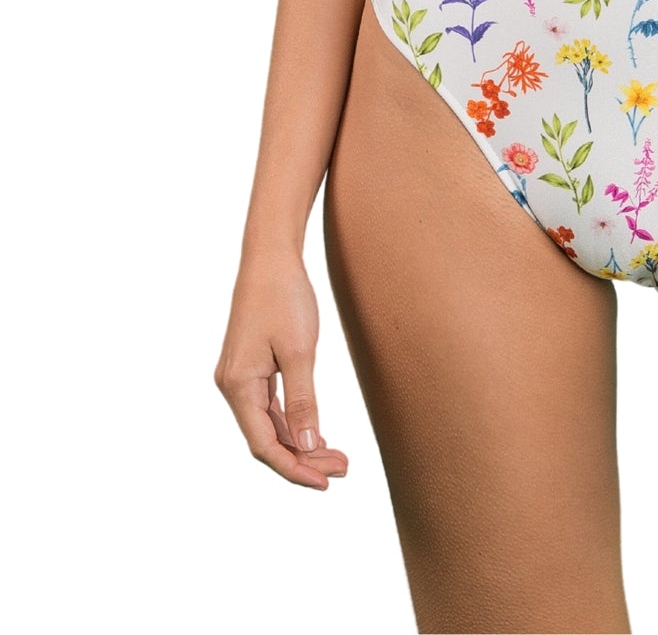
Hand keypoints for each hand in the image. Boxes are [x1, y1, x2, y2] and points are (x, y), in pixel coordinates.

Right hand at [215, 249, 349, 489]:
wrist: (270, 256)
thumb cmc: (285, 296)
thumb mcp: (299, 350)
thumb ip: (303, 400)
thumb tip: (307, 445)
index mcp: (238, 386)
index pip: (264, 445)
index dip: (293, 469)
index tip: (325, 483)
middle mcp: (232, 386)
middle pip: (266, 439)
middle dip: (303, 459)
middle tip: (342, 469)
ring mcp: (238, 378)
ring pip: (268, 425)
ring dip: (300, 443)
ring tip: (337, 457)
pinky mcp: (249, 368)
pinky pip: (269, 407)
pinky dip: (292, 423)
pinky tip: (315, 433)